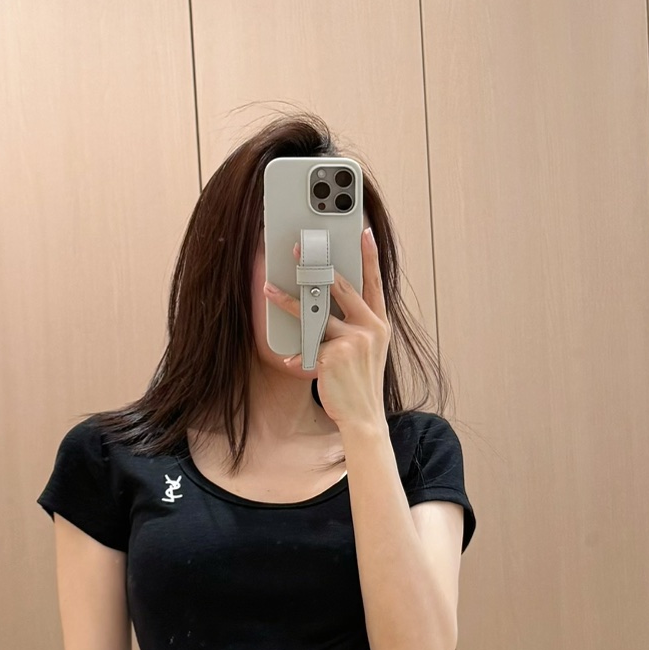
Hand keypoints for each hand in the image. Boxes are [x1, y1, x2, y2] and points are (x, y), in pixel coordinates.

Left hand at [263, 225, 390, 436]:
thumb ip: (353, 327)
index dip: (370, 256)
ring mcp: (354, 340)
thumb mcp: (365, 352)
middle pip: (341, 287)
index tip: (364, 232)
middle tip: (299, 250)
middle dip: (317, 266)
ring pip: (314, 313)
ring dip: (288, 302)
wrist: (364, 417)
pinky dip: (297, 357)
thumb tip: (326, 304)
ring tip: (269, 290)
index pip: (375, 283)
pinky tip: (292, 363)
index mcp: (379, 324)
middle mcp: (370, 328)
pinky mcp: (335, 355)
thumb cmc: (359, 384)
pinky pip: (308, 347)